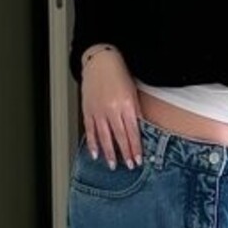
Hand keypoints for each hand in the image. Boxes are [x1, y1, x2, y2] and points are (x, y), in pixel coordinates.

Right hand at [81, 51, 142, 168]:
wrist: (101, 61)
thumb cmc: (119, 75)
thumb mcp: (133, 93)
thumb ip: (136, 112)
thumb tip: (139, 131)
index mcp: (127, 105)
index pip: (133, 132)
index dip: (136, 148)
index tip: (138, 160)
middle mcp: (112, 109)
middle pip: (120, 136)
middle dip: (125, 153)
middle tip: (129, 166)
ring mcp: (98, 110)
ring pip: (104, 136)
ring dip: (109, 152)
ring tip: (112, 165)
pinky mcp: (88, 110)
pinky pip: (90, 130)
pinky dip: (92, 143)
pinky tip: (95, 153)